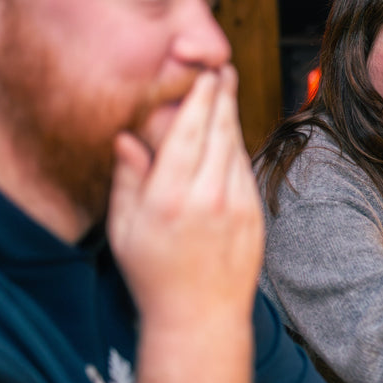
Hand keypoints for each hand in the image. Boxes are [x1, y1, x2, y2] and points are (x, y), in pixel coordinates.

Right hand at [107, 65, 263, 382]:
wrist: (202, 316)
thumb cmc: (155, 275)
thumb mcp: (127, 230)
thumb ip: (129, 180)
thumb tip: (128, 138)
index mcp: (170, 198)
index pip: (187, 134)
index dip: (198, 100)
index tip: (201, 75)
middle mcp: (208, 197)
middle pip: (218, 132)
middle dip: (220, 96)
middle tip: (221, 67)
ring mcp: (237, 205)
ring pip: (236, 147)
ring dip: (232, 116)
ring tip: (226, 90)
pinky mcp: (256, 214)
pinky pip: (246, 168)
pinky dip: (239, 146)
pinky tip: (232, 131)